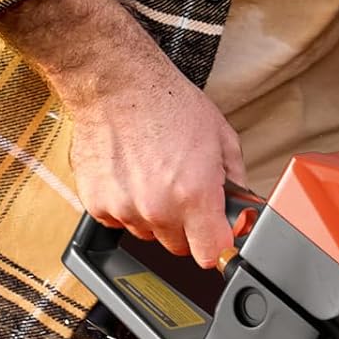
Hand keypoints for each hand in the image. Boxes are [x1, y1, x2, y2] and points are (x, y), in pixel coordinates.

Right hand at [68, 62, 246, 267]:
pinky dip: (127, 207)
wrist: (116, 84)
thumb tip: (242, 208)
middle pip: (179, 247)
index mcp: (194, 196)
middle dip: (187, 228)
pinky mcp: (97, 203)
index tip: (216, 237)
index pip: (211, 254)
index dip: (217, 246)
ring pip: (148, 234)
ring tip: (156, 178)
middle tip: (185, 195)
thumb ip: (236, 183)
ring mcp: (124, 208)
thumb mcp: (223, 140)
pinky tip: (132, 177)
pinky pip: (119, 222)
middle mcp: (158, 208)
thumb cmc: (168, 104)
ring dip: (155, 217)